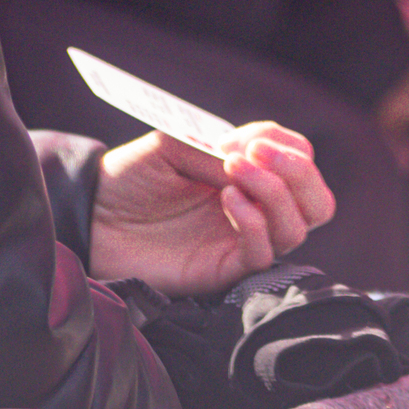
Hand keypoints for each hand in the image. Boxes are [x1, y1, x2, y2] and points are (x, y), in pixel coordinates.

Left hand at [87, 123, 334, 295]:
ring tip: (234, 170)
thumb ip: (214, 148)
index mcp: (248, 173)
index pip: (300, 158)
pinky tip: (228, 198)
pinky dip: (255, 222)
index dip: (285, 145)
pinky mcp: (224, 270)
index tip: (249, 138)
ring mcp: (241, 240)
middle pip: (317, 201)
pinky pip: (263, 254)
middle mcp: (255, 207)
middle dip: (300, 173)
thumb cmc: (131, 176)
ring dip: (275, 192)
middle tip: (258, 154)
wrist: (92, 217)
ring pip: (297, 227)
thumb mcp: (172, 143)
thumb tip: (252, 159)